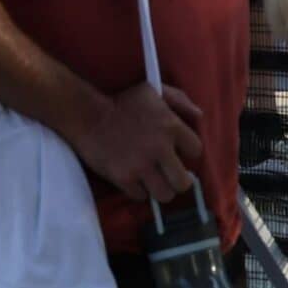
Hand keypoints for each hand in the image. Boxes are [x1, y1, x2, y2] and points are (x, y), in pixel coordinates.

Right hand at [73, 82, 204, 204]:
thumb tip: (200, 116)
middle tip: (168, 174)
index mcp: (170, 126)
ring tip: (153, 181)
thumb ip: (179, 100)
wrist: (87, 114)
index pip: (196, 150)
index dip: (188, 152)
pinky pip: (141, 197)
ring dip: (160, 189)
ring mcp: (141, 166)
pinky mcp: (124, 179)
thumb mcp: (152, 91)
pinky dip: (139, 190)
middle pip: (183, 183)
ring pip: (165, 195)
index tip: (178, 151)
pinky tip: (134, 179)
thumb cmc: (122, 101)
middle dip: (178, 180)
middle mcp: (160, 148)